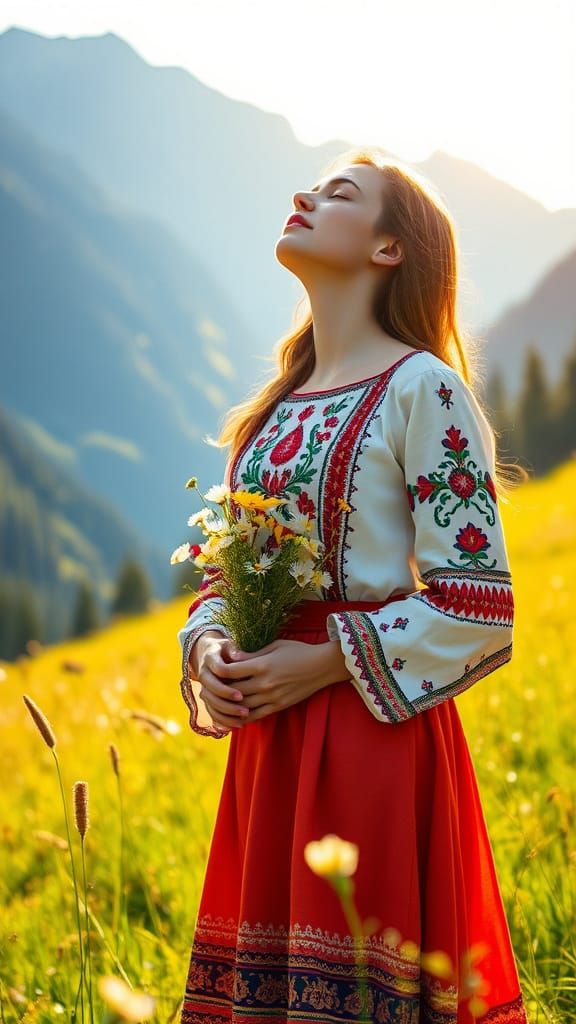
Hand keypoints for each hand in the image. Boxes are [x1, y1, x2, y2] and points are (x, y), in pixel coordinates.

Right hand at [191, 632, 252, 731]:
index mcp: (210, 657)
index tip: (241, 694)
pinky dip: (223, 719)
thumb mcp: (232, 644)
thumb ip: (236, 650)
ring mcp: (203, 685)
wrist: (211, 652)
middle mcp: (203, 672)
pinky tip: (236, 725)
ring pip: (210, 703)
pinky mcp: (206, 696)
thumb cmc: (228, 648)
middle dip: (227, 702)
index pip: (217, 673)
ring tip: (244, 718)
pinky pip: (211, 710)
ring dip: (226, 713)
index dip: (227, 685)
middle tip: (244, 710)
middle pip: (211, 691)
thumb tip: (239, 657)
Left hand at [214, 637, 349, 723]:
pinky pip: (257, 715)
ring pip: (243, 706)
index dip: (220, 671)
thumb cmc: (298, 651)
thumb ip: (253, 654)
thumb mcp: (274, 646)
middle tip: (213, 688)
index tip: (215, 669)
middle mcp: (265, 683)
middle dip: (222, 690)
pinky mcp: (279, 706)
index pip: (231, 671)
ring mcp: (272, 697)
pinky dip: (244, 716)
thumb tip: (232, 655)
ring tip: (221, 703)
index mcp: (262, 665)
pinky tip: (237, 714)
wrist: (321, 666)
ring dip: (231, 706)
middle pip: (234, 691)